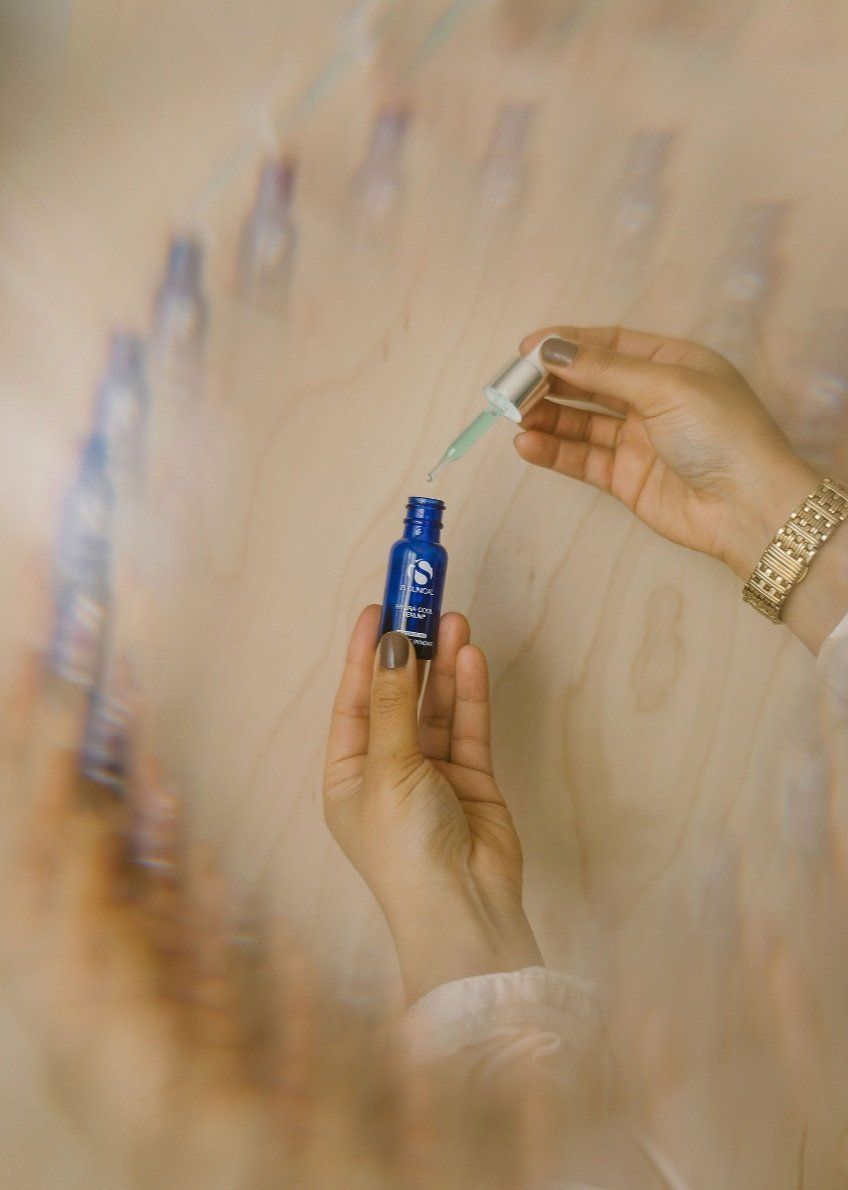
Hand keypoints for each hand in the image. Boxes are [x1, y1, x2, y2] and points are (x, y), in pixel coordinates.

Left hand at [323, 606, 541, 1002]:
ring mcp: (432, 774)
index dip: (366, 654)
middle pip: (398, 698)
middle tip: (422, 604)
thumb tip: (392, 644)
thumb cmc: (404, 848)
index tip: (379, 608)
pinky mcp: (472, 779)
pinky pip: (467, 726)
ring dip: (443, 665)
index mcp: (347, 774)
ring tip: (452, 619)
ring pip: (436, 707)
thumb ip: (394, 704)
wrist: (462, 908)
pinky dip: (469, 693)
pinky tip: (469, 656)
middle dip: (410, 653)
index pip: (354, 701)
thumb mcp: (387, 768)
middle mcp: (387, 770)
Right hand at [514, 326, 819, 581]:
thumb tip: (551, 349)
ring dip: (546, 415)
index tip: (526, 348)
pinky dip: (553, 450)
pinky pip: (582, 458)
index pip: (610, 346)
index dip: (567, 345)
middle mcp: (654, 399)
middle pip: (590, 382)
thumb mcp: (665, 386)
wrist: (748, 507)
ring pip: (581, 421)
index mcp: (673, 364)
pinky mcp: (626, 479)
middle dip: (550, 381)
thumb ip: (604, 370)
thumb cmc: (722, 434)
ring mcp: (639, 440)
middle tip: (510, 384)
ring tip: (513, 414)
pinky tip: (527, 443)